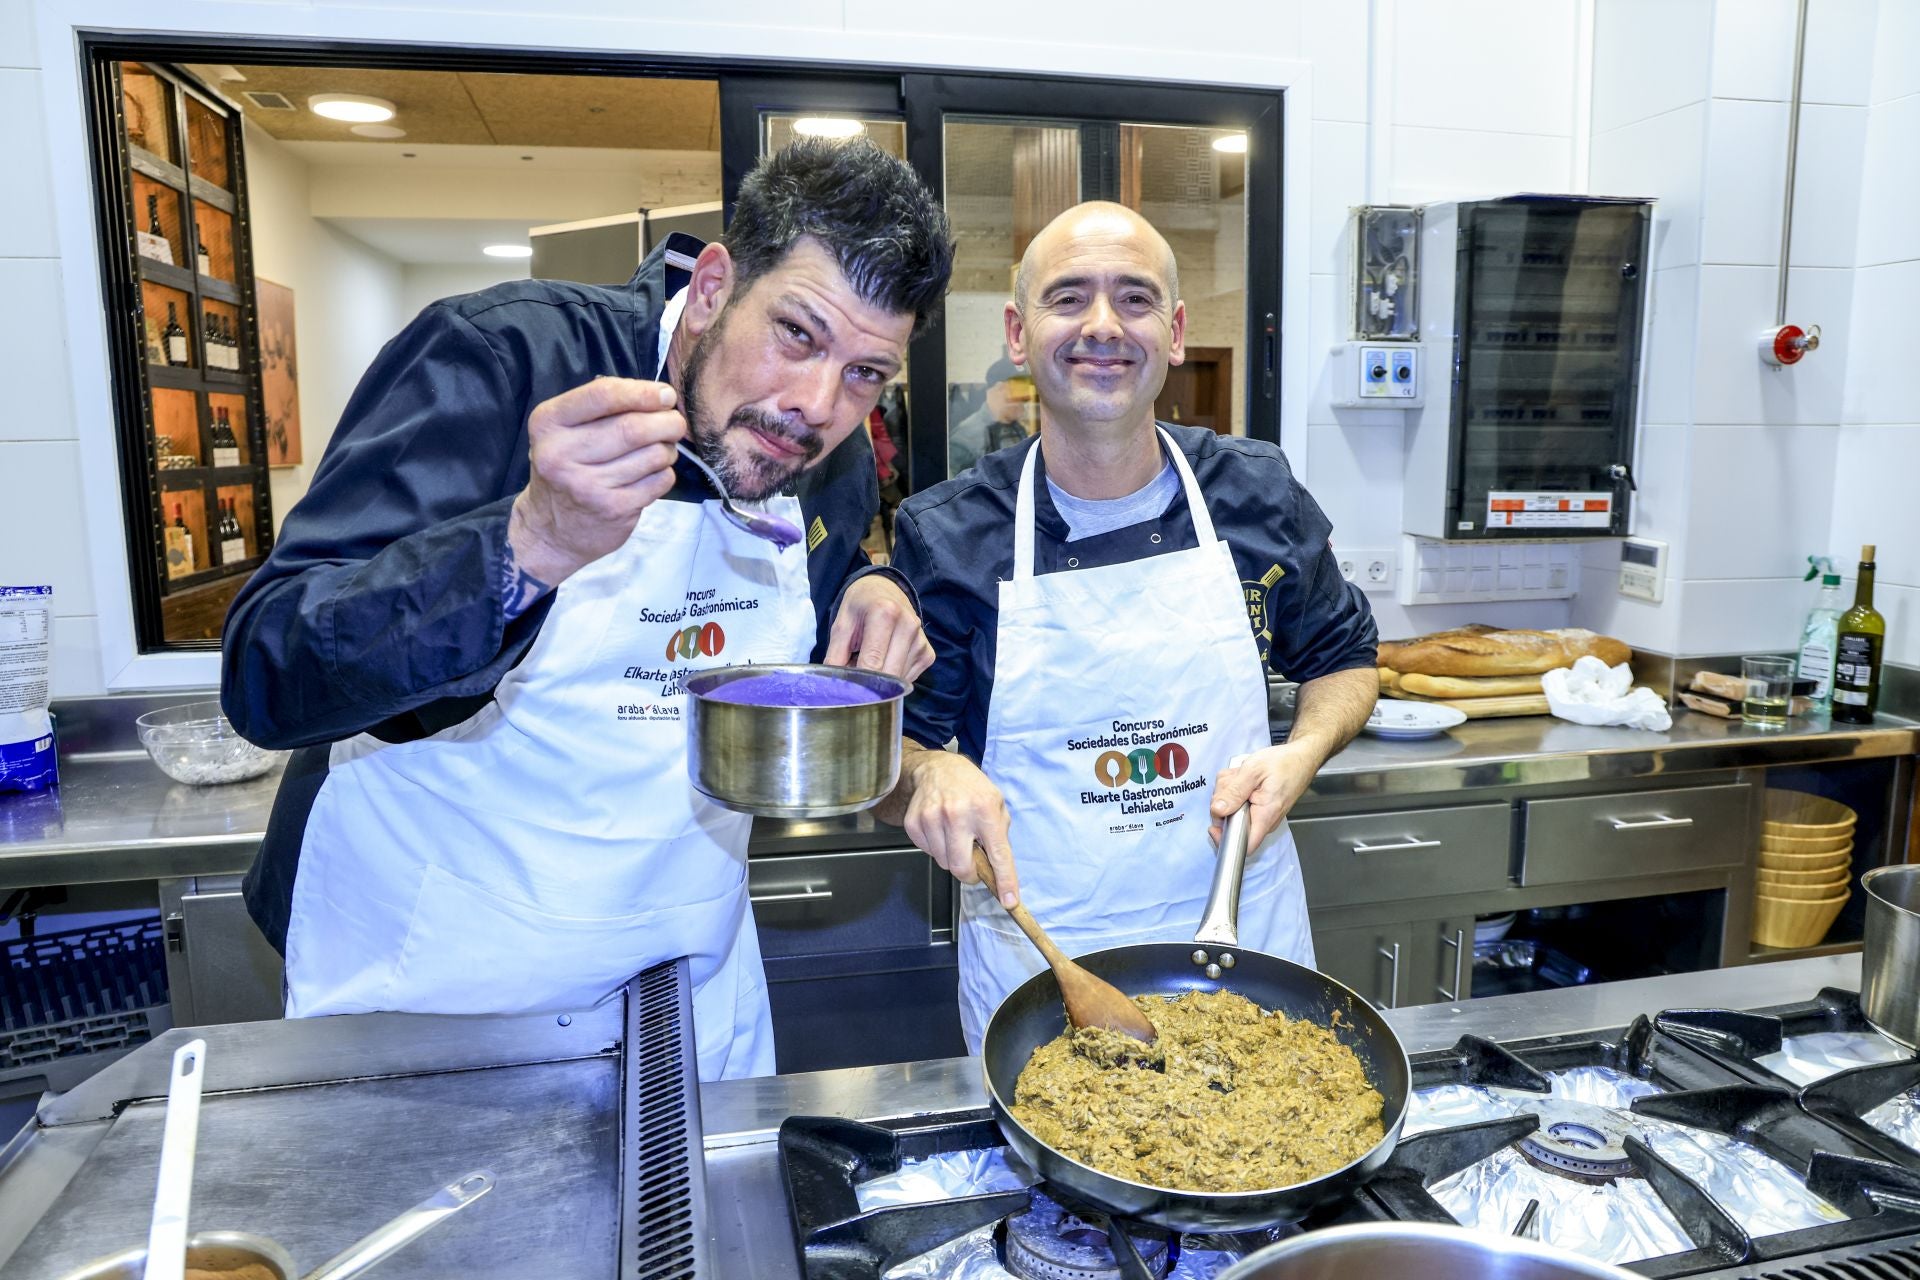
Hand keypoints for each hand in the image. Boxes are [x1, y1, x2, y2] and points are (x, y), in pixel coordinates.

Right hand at [509, 376, 685, 585]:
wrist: (551, 530)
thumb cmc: (567, 468)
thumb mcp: (566, 430)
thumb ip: (604, 407)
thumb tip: (661, 396)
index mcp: (548, 422)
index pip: (603, 395)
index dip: (643, 392)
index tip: (666, 395)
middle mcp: (560, 453)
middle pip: (633, 427)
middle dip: (666, 422)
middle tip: (675, 423)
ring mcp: (587, 485)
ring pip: (652, 454)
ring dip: (668, 449)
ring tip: (661, 450)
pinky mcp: (612, 509)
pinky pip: (659, 480)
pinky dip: (665, 473)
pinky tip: (651, 474)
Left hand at [825, 575, 934, 679]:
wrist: (885, 590)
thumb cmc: (861, 607)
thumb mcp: (841, 625)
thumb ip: (835, 656)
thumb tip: (834, 688)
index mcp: (885, 613)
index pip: (872, 663)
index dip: (857, 682)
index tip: (846, 689)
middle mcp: (908, 625)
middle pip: (888, 675)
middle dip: (870, 684)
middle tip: (855, 675)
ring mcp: (921, 641)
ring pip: (899, 681)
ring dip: (883, 681)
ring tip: (871, 661)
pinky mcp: (928, 654)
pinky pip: (908, 679)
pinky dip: (894, 678)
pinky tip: (887, 661)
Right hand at [901, 750, 1018, 907]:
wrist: (936, 769)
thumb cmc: (971, 789)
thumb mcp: (996, 804)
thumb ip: (999, 835)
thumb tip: (997, 871)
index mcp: (985, 810)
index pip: (998, 854)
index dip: (1005, 881)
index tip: (1009, 901)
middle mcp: (957, 814)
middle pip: (961, 867)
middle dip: (969, 874)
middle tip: (973, 866)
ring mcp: (932, 818)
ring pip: (943, 862)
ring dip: (952, 857)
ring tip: (955, 836)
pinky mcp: (914, 822)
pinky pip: (928, 852)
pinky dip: (936, 848)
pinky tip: (941, 830)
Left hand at [1207, 743, 1318, 850]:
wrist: (1300, 757)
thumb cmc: (1284, 763)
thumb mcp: (1253, 771)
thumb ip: (1234, 792)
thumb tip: (1217, 810)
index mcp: (1264, 816)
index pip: (1243, 845)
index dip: (1224, 839)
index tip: (1214, 823)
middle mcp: (1262, 820)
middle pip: (1230, 823)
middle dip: (1222, 801)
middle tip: (1232, 782)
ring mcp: (1258, 813)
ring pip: (1230, 809)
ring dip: (1228, 790)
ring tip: (1240, 776)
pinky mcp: (1255, 806)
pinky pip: (1236, 802)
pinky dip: (1234, 787)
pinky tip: (1242, 777)